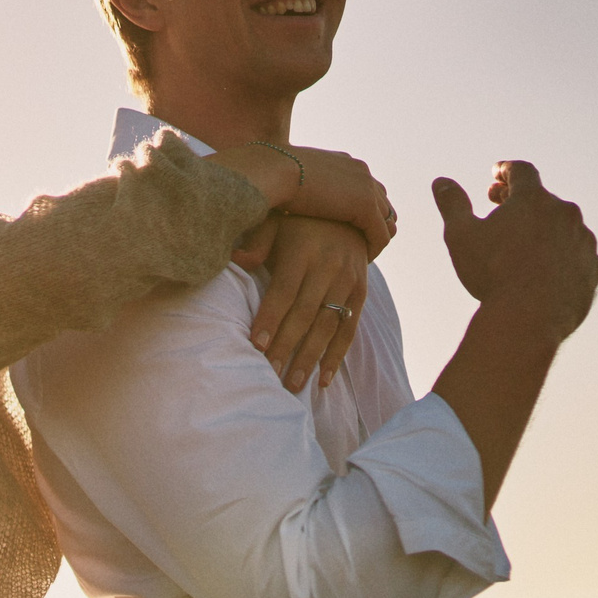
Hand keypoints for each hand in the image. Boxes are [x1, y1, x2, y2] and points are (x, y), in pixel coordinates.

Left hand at [242, 215, 369, 390]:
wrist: (350, 212)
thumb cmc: (297, 223)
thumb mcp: (275, 222)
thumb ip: (257, 241)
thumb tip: (237, 259)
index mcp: (303, 251)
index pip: (284, 291)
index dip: (270, 319)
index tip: (255, 346)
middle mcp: (329, 266)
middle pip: (305, 314)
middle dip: (286, 347)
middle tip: (270, 375)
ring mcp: (348, 281)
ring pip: (328, 326)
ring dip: (310, 358)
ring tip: (293, 385)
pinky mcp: (361, 292)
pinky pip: (349, 329)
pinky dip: (336, 356)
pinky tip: (323, 380)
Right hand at [281, 146, 394, 252]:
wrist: (271, 172)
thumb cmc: (269, 179)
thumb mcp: (290, 180)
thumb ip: (303, 188)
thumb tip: (293, 200)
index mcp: (343, 162)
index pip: (366, 188)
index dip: (362, 213)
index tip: (349, 233)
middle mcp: (360, 171)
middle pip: (382, 203)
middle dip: (374, 226)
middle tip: (361, 248)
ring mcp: (366, 187)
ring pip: (386, 220)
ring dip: (375, 239)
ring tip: (361, 258)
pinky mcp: (366, 206)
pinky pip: (381, 235)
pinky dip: (374, 250)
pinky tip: (360, 262)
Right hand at [432, 161, 597, 339]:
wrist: (530, 319)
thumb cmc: (492, 274)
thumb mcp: (461, 236)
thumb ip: (452, 204)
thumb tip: (441, 182)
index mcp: (533, 200)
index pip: (521, 171)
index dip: (505, 170)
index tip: (496, 175)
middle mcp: (564, 214)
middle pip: (542, 198)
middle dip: (520, 200)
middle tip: (500, 207)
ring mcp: (583, 241)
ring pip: (562, 227)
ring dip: (543, 229)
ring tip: (522, 245)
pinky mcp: (592, 268)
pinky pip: (575, 254)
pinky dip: (560, 256)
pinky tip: (542, 271)